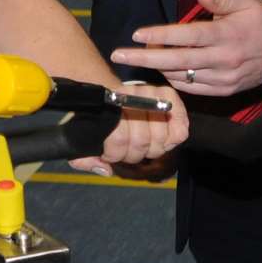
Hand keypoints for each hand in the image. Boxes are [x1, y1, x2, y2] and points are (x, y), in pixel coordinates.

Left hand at [69, 83, 187, 175]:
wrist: (109, 94)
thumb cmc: (97, 120)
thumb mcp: (82, 138)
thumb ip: (85, 158)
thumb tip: (106, 169)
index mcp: (107, 105)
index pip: (119, 137)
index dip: (114, 153)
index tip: (108, 154)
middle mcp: (130, 95)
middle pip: (141, 140)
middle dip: (133, 154)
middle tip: (126, 151)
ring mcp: (150, 93)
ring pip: (160, 138)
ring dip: (151, 149)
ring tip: (141, 145)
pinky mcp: (168, 95)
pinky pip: (180, 129)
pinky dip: (173, 140)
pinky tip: (162, 140)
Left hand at [108, 0, 261, 95]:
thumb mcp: (246, 1)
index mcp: (227, 35)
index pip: (187, 36)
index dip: (160, 36)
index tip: (136, 34)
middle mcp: (224, 60)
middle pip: (177, 62)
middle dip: (144, 59)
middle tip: (119, 55)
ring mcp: (225, 79)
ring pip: (182, 77)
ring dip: (158, 68)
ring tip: (139, 57)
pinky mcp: (226, 90)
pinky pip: (194, 89)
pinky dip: (175, 80)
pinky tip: (163, 70)